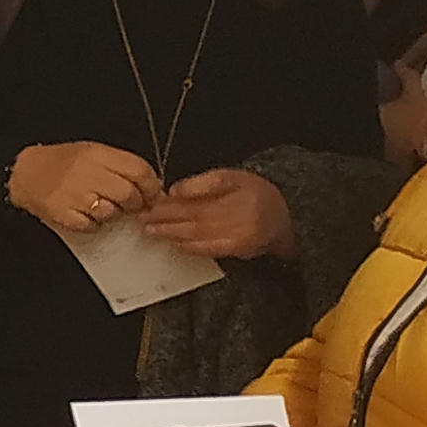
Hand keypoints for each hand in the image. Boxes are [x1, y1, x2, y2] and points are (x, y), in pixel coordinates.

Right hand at [9, 140, 162, 238]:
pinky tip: (85, 213)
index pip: (138, 170)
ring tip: (102, 206)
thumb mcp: (92, 153)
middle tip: (132, 205)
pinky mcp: (62, 213)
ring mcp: (73, 194)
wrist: (25, 173)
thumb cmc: (62, 163)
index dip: (152, 186)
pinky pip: (90, 225)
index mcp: (96, 154)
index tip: (153, 194)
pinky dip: (93, 223)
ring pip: (110, 212)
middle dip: (135, 203)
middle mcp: (86, 172)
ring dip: (112, 213)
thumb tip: (152, 186)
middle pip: (128, 193)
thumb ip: (121, 166)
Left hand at [141, 166, 292, 259]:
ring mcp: (239, 233)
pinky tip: (173, 243)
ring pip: (198, 233)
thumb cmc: (253, 193)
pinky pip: (208, 249)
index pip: (197, 196)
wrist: (284, 216)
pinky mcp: (238, 250)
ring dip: (171, 233)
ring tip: (150, 230)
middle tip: (142, 218)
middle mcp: (240, 211)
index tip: (151, 202)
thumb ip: (203, 182)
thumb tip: (174, 191)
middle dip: (165, 218)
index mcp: (237, 187)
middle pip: (195, 215)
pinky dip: (188, 246)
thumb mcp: (232, 176)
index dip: (172, 201)